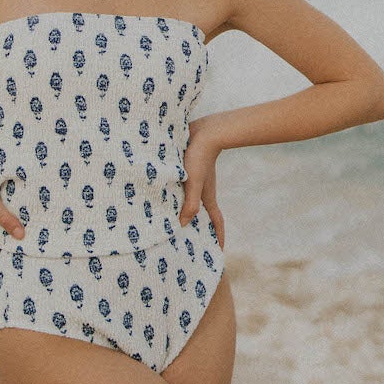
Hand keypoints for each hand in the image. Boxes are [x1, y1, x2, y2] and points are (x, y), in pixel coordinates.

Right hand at [0, 148, 26, 294]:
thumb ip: (5, 217)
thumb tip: (21, 237)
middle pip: (0, 247)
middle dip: (5, 263)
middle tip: (14, 280)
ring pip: (7, 231)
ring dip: (14, 242)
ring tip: (27, 253)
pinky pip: (10, 215)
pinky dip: (17, 222)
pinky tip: (28, 219)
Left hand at [177, 117, 225, 245]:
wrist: (203, 132)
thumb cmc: (198, 157)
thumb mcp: (193, 182)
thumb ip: (190, 203)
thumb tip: (182, 225)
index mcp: (207, 197)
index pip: (216, 222)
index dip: (219, 237)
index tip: (219, 252)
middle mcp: (203, 191)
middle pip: (204, 215)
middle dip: (201, 229)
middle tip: (193, 244)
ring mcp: (196, 182)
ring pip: (191, 203)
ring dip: (186, 214)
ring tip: (174, 225)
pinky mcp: (188, 172)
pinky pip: (183, 191)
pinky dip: (177, 199)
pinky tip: (164, 199)